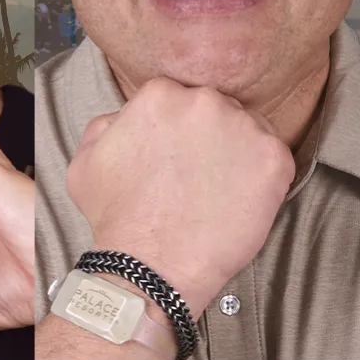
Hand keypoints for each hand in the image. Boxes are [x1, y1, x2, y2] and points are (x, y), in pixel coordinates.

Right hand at [67, 77, 294, 318]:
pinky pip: (273, 157)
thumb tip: (124, 117)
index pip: (175, 97)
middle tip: (193, 173)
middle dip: (204, 134)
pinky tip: (237, 200)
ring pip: (244, 129)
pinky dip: (261, 177)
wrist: (152, 264)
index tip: (171, 153)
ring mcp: (243, 129)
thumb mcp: (86, 159)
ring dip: (234, 152)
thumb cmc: (117, 216)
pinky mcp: (274, 160)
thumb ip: (107, 124)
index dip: (172, 128)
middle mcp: (203, 101)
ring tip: (214, 190)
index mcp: (159, 94)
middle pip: (212, 107)